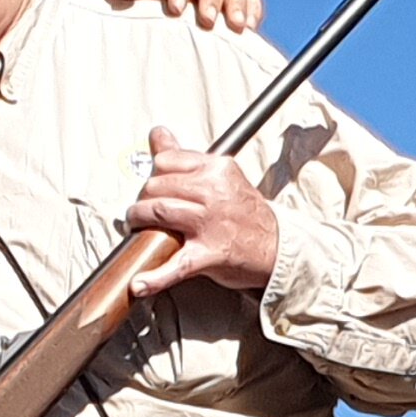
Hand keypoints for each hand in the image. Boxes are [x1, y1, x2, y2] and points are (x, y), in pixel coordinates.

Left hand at [128, 134, 280, 294]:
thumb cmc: (246, 213)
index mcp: (217, 169)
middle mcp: (214, 193)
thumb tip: (158, 134)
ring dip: (138, 220)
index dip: (153, 174)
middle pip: (157, 186)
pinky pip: (176, 265)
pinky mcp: (210, 254)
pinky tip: (139, 283)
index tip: (154, 186)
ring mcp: (211, 223)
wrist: (278, 247)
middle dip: (143, 198)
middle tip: (143, 209)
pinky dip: (154, 277)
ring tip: (137, 226)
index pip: (166, 161)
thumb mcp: (221, 176)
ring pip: (158, 212)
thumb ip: (186, 157)